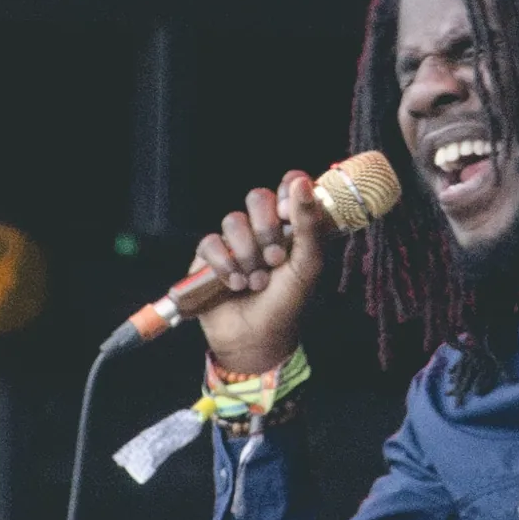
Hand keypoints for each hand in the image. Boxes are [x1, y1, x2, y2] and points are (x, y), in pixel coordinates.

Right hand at [193, 171, 328, 373]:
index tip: (288, 215)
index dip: (287, 194)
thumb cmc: (287, 303)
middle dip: (266, 228)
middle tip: (275, 258)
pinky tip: (235, 285)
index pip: (288, 186)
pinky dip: (224, 264)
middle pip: (257, 197)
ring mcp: (234, 241)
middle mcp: (262, 228)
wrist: (257, 338)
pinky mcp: (209, 257)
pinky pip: (211, 243)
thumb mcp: (308, 264)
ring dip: (247, 254)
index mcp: (290, 226)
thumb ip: (309, 223)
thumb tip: (301, 181)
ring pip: (233, 220)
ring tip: (256, 281)